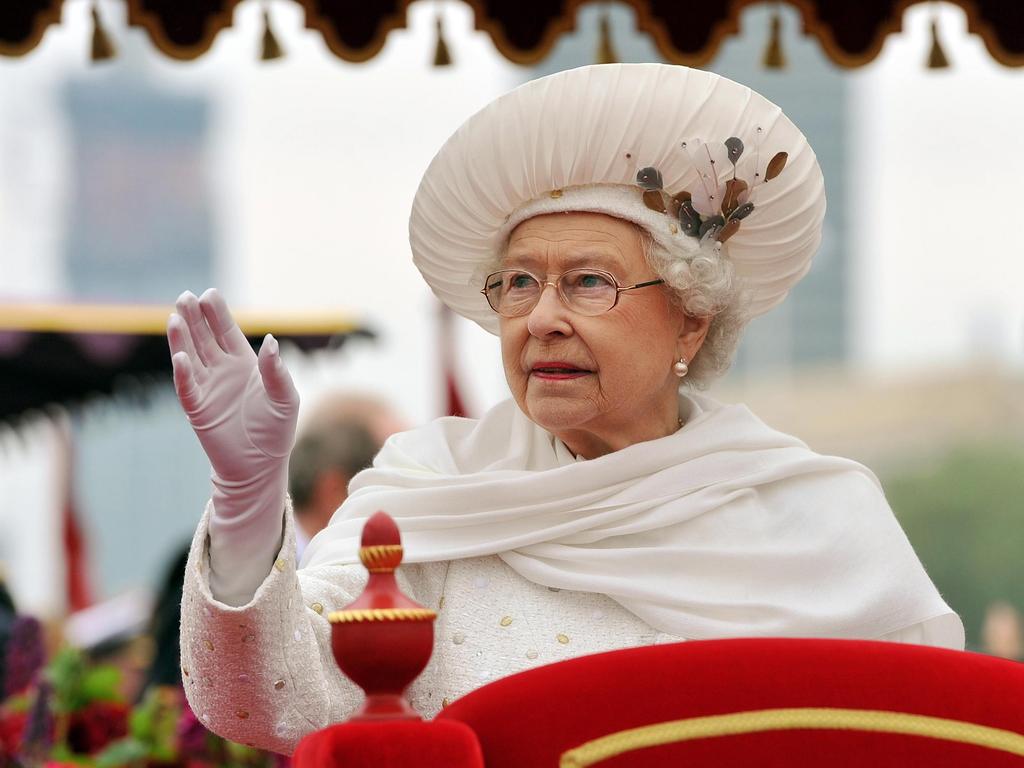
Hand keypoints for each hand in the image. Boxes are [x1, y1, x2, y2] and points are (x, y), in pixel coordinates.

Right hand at [167, 288, 298, 484]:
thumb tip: (270, 341)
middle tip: (185, 296)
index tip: (209, 294)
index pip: (227, 332)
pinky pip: (187, 387)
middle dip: (195, 318)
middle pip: (204, 338)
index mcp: (244, 363)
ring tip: (175, 317)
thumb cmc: (276, 431)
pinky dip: (183, 373)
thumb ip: (277, 371)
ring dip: (182, 338)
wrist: (260, 466)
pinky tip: (180, 357)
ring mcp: (207, 388)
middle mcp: (221, 371)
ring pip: (190, 357)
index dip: (217, 313)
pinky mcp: (197, 409)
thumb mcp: (285, 399)